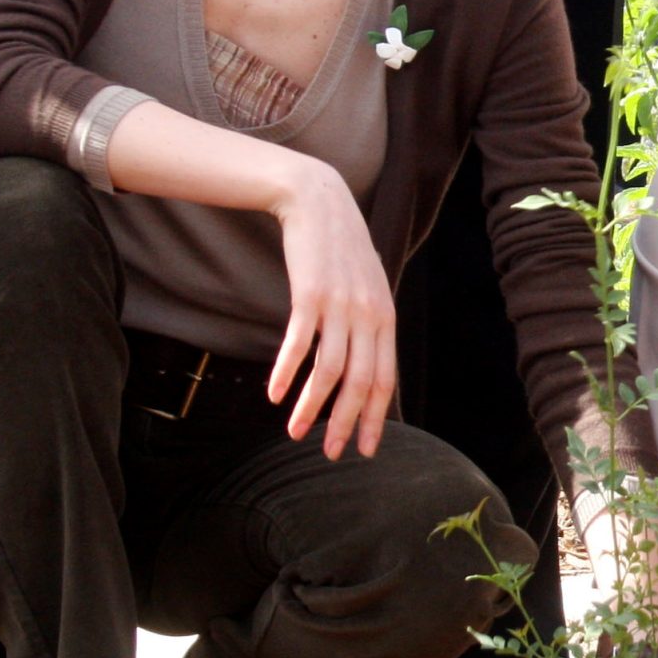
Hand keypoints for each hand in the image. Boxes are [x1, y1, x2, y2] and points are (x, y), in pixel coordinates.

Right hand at [267, 158, 397, 458]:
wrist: (320, 202)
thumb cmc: (340, 251)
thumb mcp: (366, 288)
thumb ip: (368, 325)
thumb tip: (362, 365)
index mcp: (385, 319)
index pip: (384, 380)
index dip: (374, 418)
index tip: (364, 449)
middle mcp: (369, 315)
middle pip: (360, 382)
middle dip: (346, 423)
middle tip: (332, 454)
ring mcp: (341, 305)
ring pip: (329, 370)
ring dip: (311, 407)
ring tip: (293, 432)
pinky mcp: (311, 294)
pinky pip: (299, 343)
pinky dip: (286, 372)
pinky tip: (273, 394)